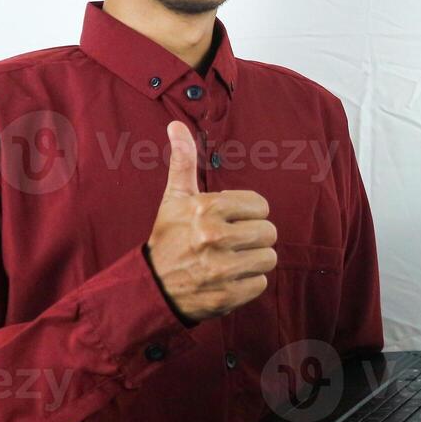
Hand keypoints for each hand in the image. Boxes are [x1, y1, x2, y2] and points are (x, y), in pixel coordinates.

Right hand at [144, 121, 277, 323]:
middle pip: (269, 233)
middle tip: (232, 242)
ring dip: (254, 261)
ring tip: (231, 260)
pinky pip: (261, 284)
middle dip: (254, 238)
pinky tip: (228, 279)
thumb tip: (176, 125)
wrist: (151, 287)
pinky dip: (248, 284)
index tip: (230, 221)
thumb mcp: (174, 198)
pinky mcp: (227, 296)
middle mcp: (214, 237)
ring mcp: (221, 269)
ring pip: (269, 259)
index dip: (248, 213)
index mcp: (206, 209)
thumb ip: (183, 161)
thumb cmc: (169, 238)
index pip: (261, 206)